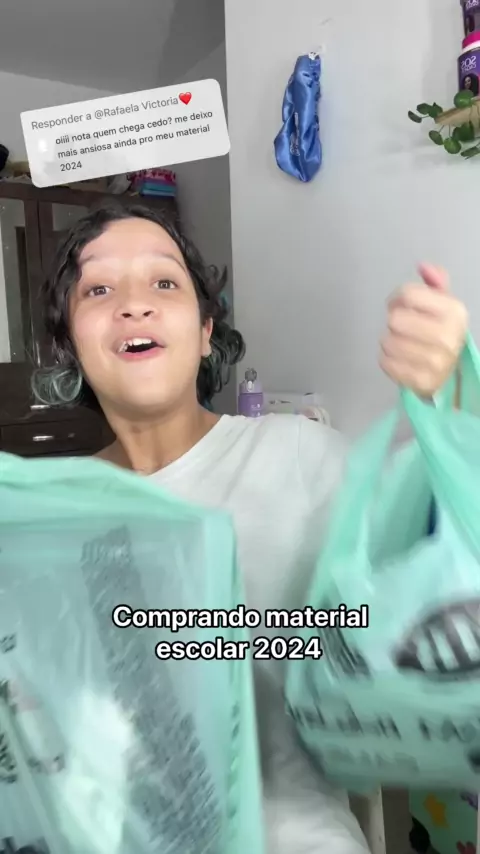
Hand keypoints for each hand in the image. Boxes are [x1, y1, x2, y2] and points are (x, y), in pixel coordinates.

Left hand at [380, 264, 467, 396]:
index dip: (397, 298)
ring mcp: (436, 362)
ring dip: (389, 341)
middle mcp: (448, 336)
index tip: (401, 306)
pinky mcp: (421, 381)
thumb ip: (434, 282)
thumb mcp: (442, 304)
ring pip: (387, 341)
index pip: (408, 295)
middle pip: (395, 319)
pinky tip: (399, 359)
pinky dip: (387, 359)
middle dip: (394, 322)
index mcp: (455, 312)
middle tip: (402, 328)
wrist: (447, 372)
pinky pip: (385, 362)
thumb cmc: (440, 332)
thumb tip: (424, 266)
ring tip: (402, 344)